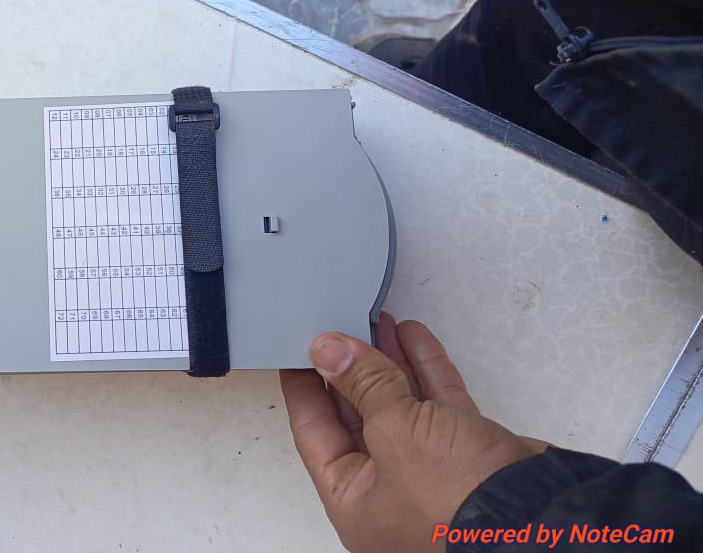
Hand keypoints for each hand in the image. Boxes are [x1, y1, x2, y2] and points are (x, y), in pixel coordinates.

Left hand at [280, 313, 547, 551]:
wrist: (544, 520)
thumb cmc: (462, 507)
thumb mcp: (396, 433)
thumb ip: (363, 385)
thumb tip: (329, 350)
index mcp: (354, 500)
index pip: (314, 432)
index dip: (305, 387)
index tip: (297, 351)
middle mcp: (388, 491)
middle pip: (357, 417)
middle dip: (350, 369)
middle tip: (337, 326)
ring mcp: (430, 475)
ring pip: (400, 406)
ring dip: (389, 362)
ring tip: (375, 320)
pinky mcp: (468, 457)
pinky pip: (438, 406)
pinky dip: (427, 370)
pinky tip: (413, 337)